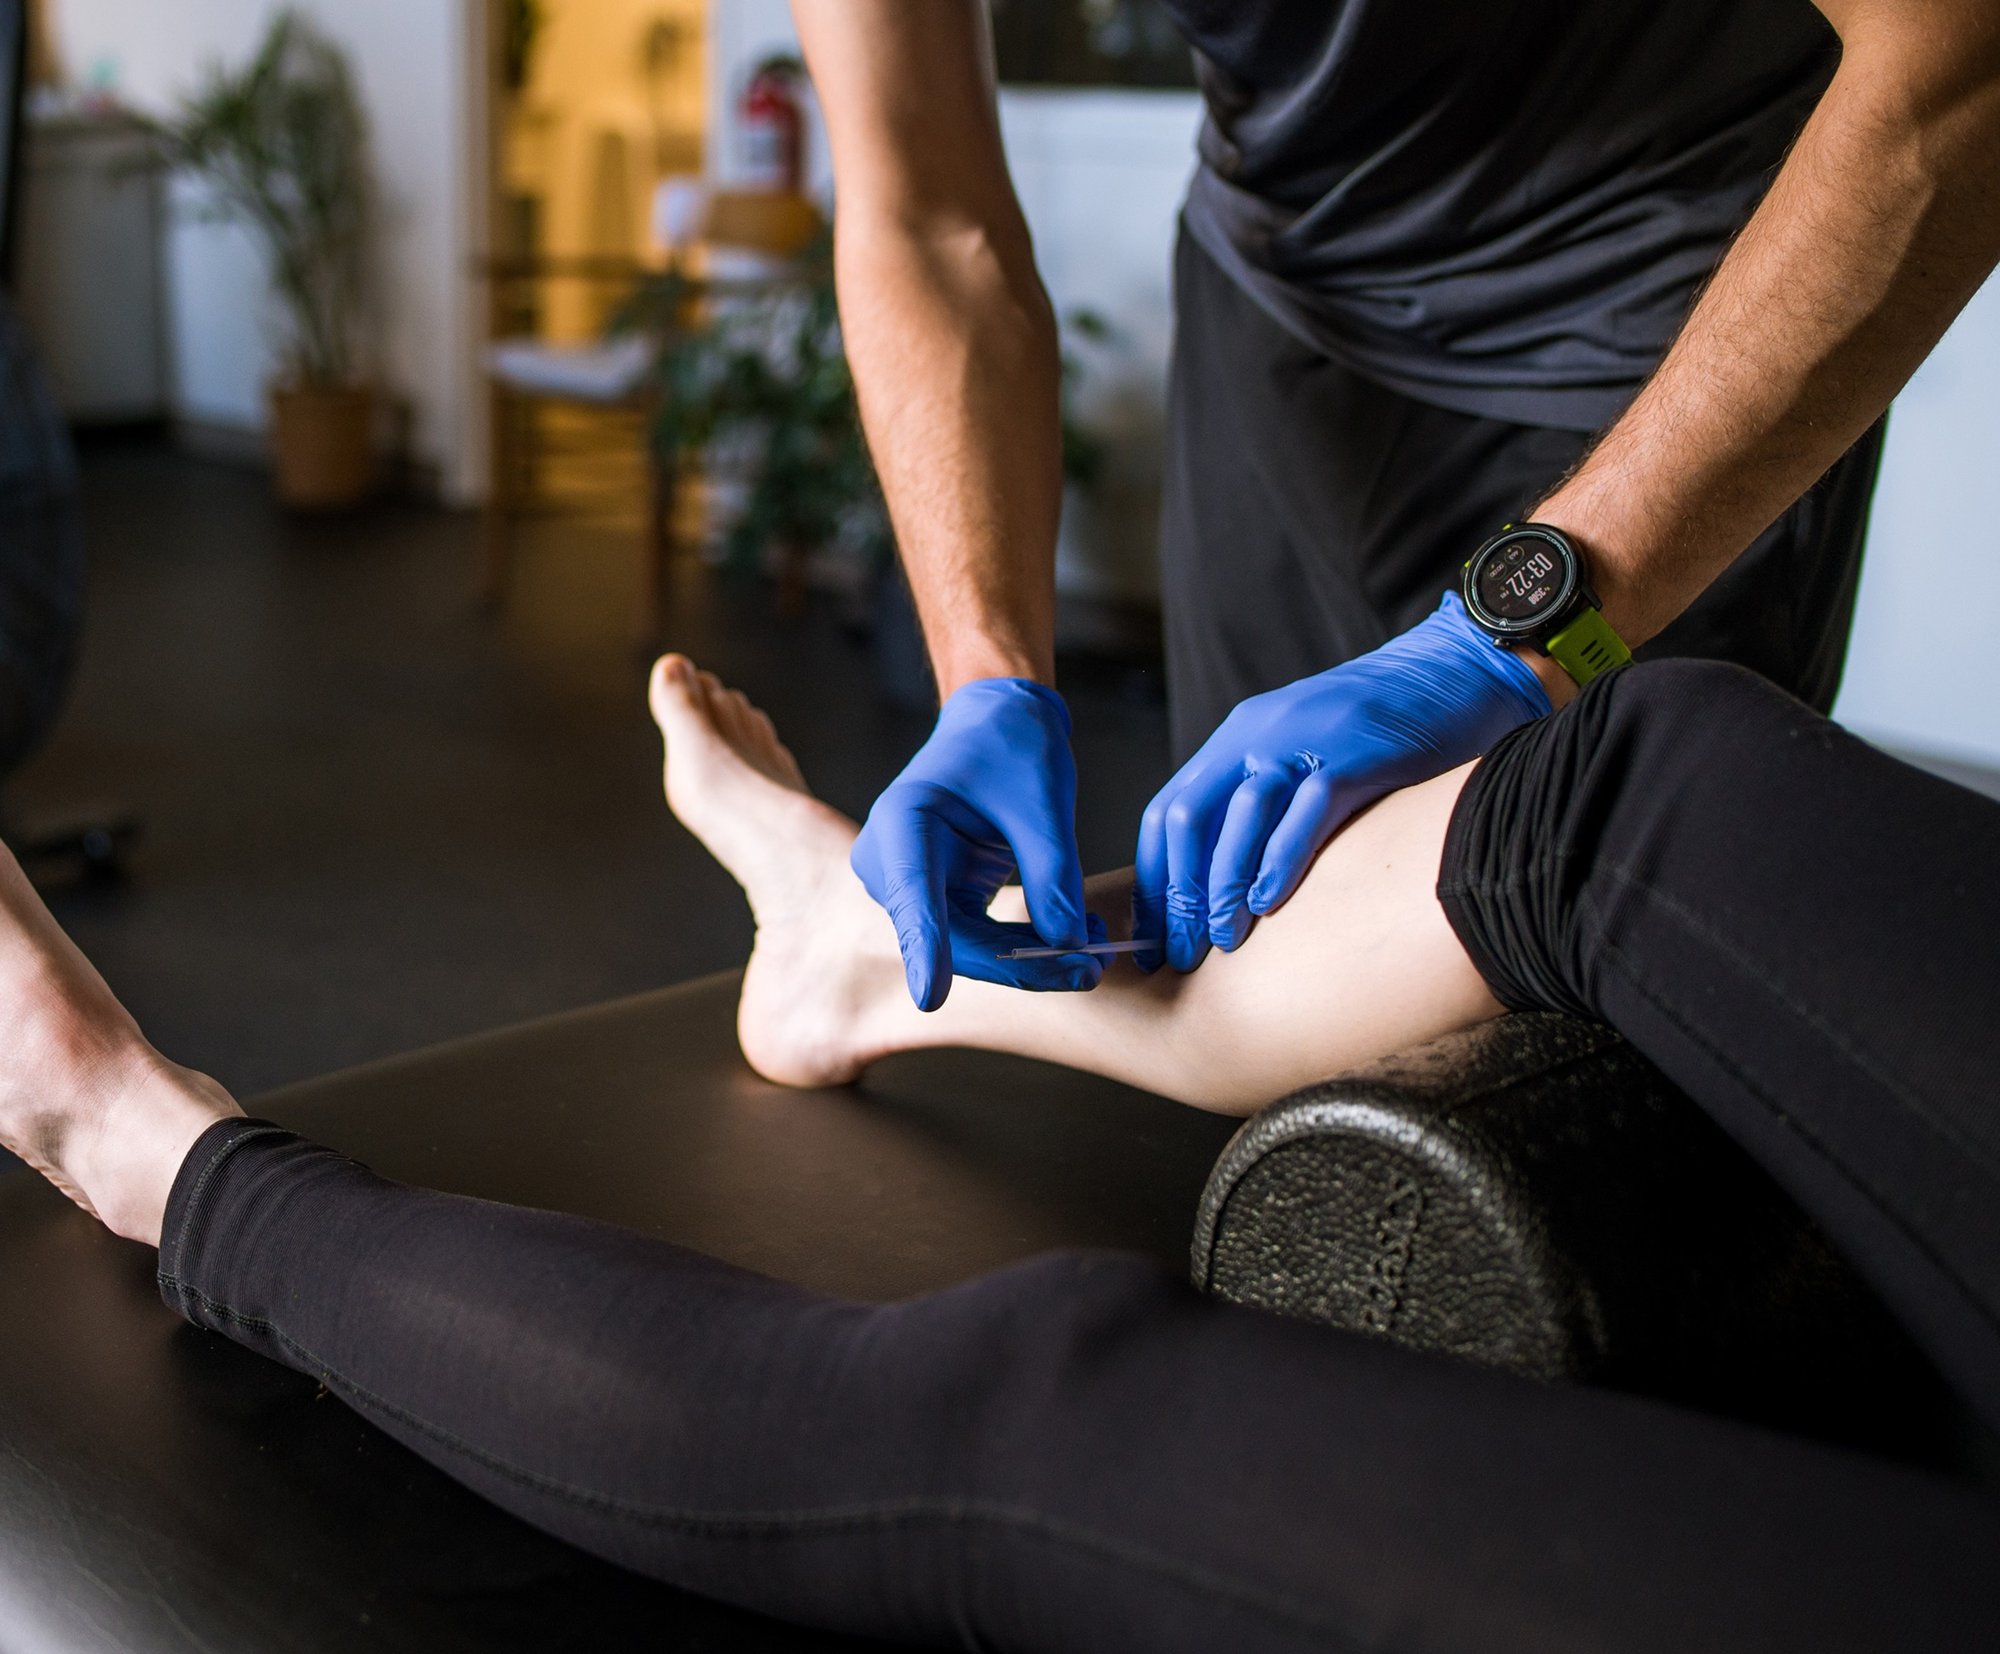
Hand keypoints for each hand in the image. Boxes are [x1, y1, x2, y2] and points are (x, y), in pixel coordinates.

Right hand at [852, 678, 1102, 1010]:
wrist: (995, 722)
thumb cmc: (1011, 744)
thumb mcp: (1043, 802)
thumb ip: (1054, 873)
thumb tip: (1070, 944)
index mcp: (903, 820)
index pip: (914, 894)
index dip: (925, 948)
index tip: (930, 998)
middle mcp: (892, 860)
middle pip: (949, 936)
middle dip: (1018, 962)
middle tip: (1090, 971)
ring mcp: (910, 885)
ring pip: (967, 948)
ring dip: (1029, 959)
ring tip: (1096, 955)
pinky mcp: (936, 898)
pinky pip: (979, 938)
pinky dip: (1026, 944)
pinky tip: (1076, 941)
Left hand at [1134, 592, 1550, 972]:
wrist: (1457, 674)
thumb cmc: (1380, 734)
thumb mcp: (1303, 756)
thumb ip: (1262, 803)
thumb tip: (1223, 885)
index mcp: (1236, 738)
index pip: (1166, 813)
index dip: (1153, 881)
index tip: (1149, 939)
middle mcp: (1258, 735)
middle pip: (1189, 818)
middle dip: (1179, 892)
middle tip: (1179, 951)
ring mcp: (1304, 741)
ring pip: (1240, 817)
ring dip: (1223, 886)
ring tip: (1223, 941)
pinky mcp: (1353, 755)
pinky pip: (1304, 814)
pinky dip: (1279, 861)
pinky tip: (1267, 904)